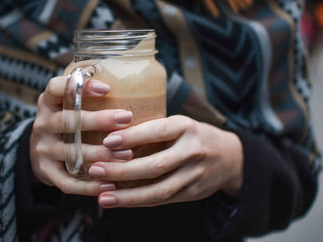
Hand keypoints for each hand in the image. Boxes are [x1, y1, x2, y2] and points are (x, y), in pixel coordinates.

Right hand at [30, 76, 133, 195]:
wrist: (38, 151)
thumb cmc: (67, 123)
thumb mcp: (68, 105)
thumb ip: (89, 98)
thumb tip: (136, 89)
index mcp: (48, 102)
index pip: (56, 88)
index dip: (79, 87)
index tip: (107, 89)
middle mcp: (43, 124)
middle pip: (68, 121)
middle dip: (99, 120)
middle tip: (127, 118)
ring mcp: (43, 149)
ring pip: (72, 152)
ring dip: (100, 154)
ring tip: (128, 154)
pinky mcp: (47, 172)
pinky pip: (67, 181)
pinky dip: (89, 185)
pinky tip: (110, 184)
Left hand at [88, 115, 243, 206]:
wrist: (231, 157)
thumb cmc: (194, 136)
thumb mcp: (179, 125)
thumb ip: (153, 131)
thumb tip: (112, 140)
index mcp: (187, 127)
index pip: (158, 131)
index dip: (132, 137)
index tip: (107, 141)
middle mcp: (193, 151)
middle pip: (155, 166)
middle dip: (122, 171)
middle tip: (96, 170)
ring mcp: (195, 176)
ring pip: (159, 190)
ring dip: (128, 196)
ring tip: (103, 196)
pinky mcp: (193, 193)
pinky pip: (163, 200)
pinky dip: (139, 201)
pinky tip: (119, 201)